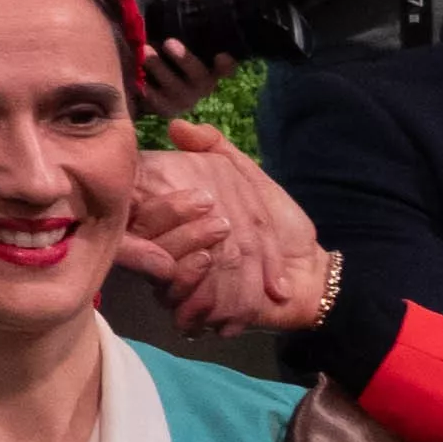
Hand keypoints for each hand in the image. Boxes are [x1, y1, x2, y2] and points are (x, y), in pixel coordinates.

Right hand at [118, 123, 332, 337]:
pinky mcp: (193, 315)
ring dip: (186, 259)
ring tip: (217, 249)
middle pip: (140, 245)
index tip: (194, 193)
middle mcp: (161, 254)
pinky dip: (193, 288)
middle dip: (175, 228)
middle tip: (217, 218)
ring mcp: (173, 286)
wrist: (309, 272)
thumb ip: (216, 150)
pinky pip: (177, 308)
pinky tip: (213, 269)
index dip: (147, 201)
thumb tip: (177, 126)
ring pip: (158, 276)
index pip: (133, 211)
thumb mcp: (250, 180)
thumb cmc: (278, 226)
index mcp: (168, 222)